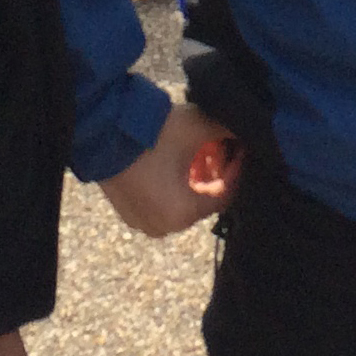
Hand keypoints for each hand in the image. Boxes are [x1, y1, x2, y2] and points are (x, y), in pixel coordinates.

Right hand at [99, 102, 241, 237]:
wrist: (103, 129)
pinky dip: (171, 186)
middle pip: (203, 200)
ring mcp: (142, 223)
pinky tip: (173, 161)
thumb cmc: (154, 133)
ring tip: (196, 152)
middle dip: (213, 174)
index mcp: (183, 216)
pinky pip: (160, 202)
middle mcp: (163, 228)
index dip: (235, 169)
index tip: (238, 148)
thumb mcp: (199, 127)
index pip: (224, 195)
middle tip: (217, 148)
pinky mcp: (127, 212)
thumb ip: (231, 132)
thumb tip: (252, 132)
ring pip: (182, 202)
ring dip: (193, 180)